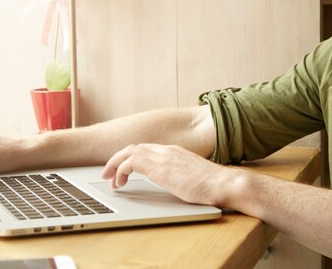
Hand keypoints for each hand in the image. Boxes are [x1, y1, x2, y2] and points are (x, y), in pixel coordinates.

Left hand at [102, 143, 237, 206]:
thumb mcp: (193, 177)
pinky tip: (120, 182)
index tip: (124, 171)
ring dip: (115, 164)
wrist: (223, 183)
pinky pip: (131, 162)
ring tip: (109, 179)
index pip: (147, 148)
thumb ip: (181, 176)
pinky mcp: (160, 167)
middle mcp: (168, 150)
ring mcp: (163, 156)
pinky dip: (121, 170)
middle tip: (108, 173)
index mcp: (176, 151)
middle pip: (135, 147)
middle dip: (118, 159)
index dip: (131, 158)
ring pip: (130, 151)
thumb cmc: (214, 185)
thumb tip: (177, 184)